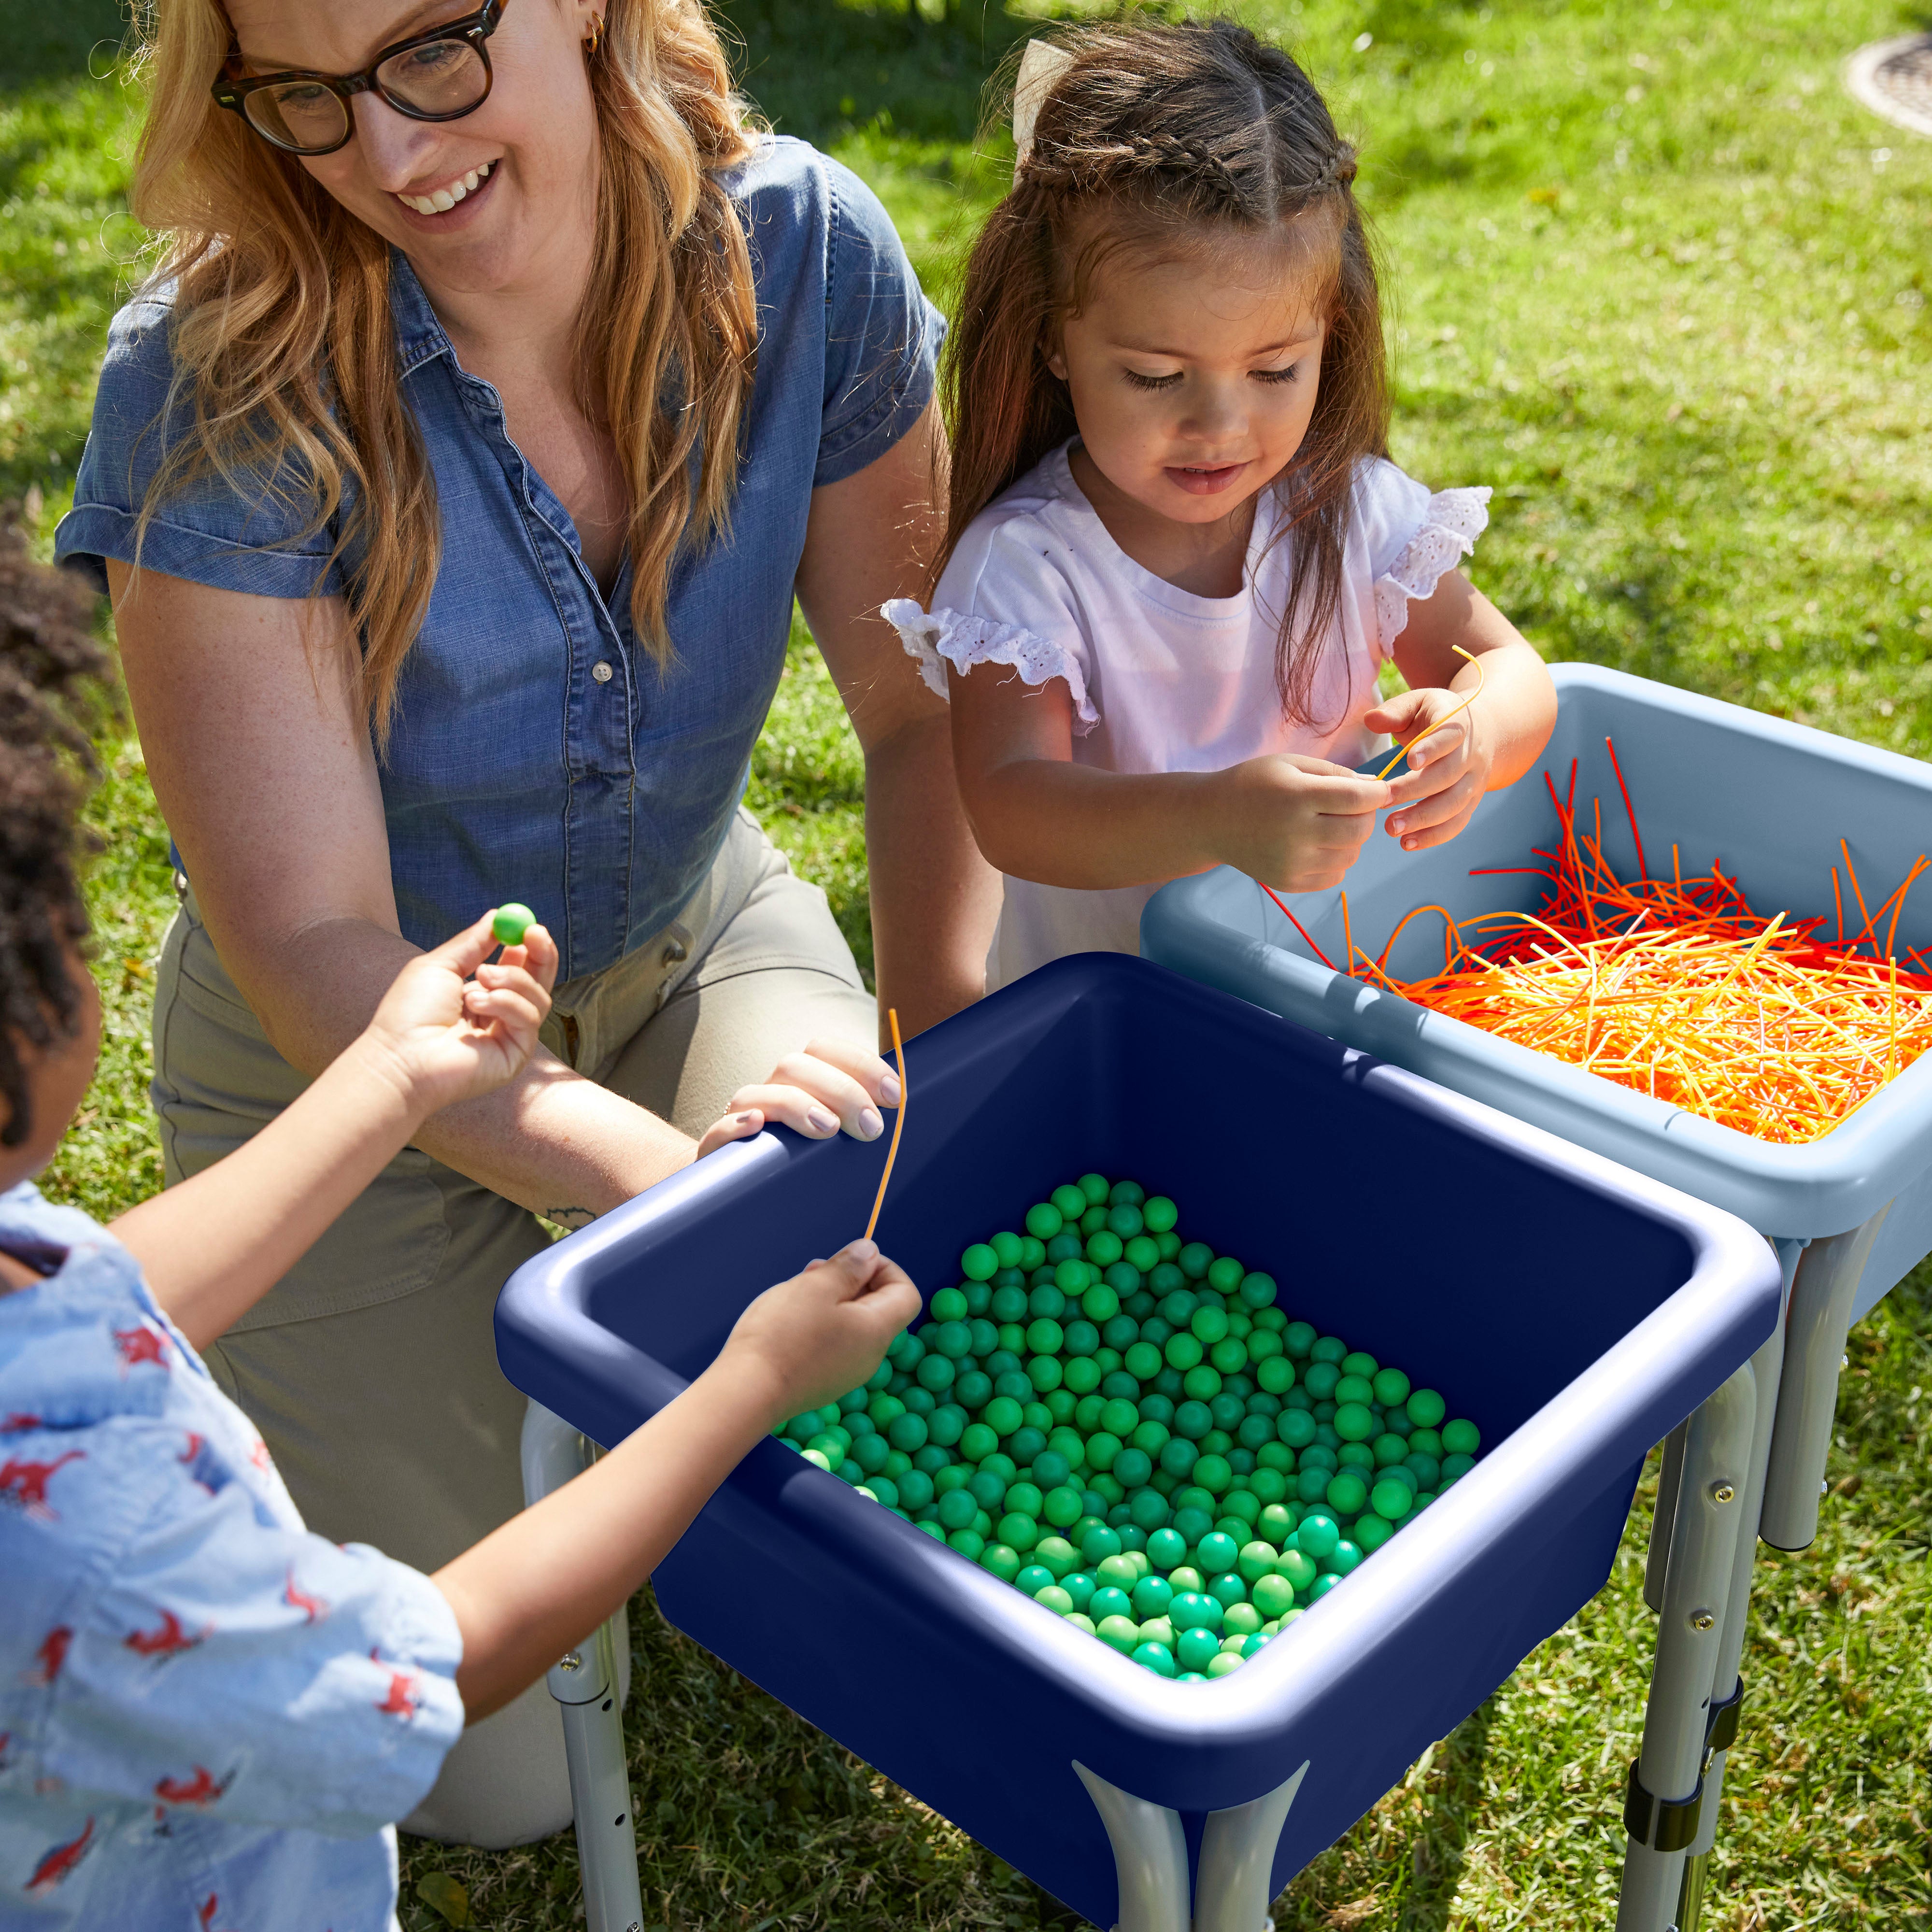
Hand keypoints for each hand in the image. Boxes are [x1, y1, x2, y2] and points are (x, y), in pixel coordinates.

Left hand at [359, 911, 558, 1116]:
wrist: (401, 1057)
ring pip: (537, 998)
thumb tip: (496, 916)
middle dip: (540, 956)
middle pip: (538, 983)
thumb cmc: (409, 1013)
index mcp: (480, 996)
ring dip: (510, 980)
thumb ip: (472, 943)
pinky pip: (529, 1018)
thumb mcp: (440, 966)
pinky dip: (505, 1004)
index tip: (529, 926)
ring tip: (475, 983)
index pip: (518, 969)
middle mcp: (498, 1017)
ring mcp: (509, 1037)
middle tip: (535, 933)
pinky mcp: (516, 1054)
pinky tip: (475, 1005)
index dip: (528, 947)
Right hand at [711, 1037, 902, 1148]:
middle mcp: (770, 1091)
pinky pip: (717, 1130)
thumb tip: (904, 1106)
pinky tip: (755, 1125)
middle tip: (872, 1127)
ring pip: (758, 1093)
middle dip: (841, 1091)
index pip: (826, 1050)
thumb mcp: (841, 1140)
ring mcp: (740, 1118)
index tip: (895, 1095)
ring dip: (796, 1105)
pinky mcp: (716, 1151)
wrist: (747, 1199)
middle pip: (796, 1067)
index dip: (863, 1065)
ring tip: (828, 1129)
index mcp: (802, 1082)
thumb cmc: (808, 1165)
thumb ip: (864, 1119)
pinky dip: (733, 1125)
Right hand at [722, 1240, 922, 1424]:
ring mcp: (846, 1374)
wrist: (747, 1393)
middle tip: (814, 1270)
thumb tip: (870, 1252)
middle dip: (851, 1280)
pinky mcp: (822, 1383)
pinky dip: (819, 1324)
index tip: (850, 1261)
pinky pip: (833, 1345)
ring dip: (831, 1300)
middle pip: (877, 1307)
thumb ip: (849, 1267)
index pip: (906, 1293)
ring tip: (797, 1291)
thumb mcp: (818, 1286)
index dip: (885, 1268)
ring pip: (851, 1325)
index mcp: (877, 1331)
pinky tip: (789, 1320)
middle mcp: (870, 1357)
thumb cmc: (783, 1335)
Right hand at [1207, 753, 1389, 892]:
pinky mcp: (1288, 883)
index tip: (1379, 790)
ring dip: (1351, 839)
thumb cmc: (1252, 785)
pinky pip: (1335, 876)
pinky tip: (1318, 845)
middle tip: (1355, 807)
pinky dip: (1336, 860)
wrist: (1211, 821)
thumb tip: (1373, 787)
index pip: (1357, 800)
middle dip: (1366, 816)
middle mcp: (1295, 833)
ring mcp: (1291, 863)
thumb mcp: (1290, 764)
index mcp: (1296, 797)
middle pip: (1359, 831)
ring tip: (1331, 825)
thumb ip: (1334, 772)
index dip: (1378, 794)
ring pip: (1351, 856)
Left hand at [1366, 685, 1493, 851]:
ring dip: (1423, 819)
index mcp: (1459, 726)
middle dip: (1415, 791)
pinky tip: (1408, 843)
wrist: (1483, 732)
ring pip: (1454, 804)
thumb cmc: (1438, 717)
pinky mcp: (1471, 803)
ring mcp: (1474, 782)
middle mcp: (1471, 756)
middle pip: (1449, 776)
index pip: (1449, 737)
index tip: (1409, 760)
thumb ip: (1395, 710)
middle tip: (1383, 802)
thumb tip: (1370, 719)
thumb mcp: (1420, 703)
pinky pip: (1457, 823)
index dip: (1432, 748)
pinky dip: (1434, 836)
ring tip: (1392, 829)